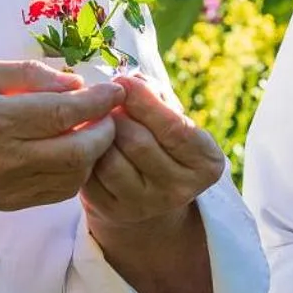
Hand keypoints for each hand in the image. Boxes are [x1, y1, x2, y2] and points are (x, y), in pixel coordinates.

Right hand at [0, 59, 123, 228]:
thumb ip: (26, 74)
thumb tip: (73, 82)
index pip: (64, 112)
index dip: (98, 101)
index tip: (116, 89)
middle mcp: (5, 158)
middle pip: (78, 152)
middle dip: (105, 131)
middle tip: (111, 112)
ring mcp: (8, 186)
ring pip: (73, 177)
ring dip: (94, 154)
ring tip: (94, 130)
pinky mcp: (9, 203)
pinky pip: (57, 192)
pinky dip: (75, 173)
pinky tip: (73, 151)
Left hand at [80, 74, 224, 229]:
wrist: (148, 186)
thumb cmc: (161, 138)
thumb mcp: (171, 115)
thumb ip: (156, 94)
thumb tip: (128, 82)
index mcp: (206, 162)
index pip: (174, 128)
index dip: (145, 100)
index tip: (123, 81)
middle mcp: (180, 190)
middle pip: (138, 142)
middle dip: (118, 114)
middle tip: (107, 101)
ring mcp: (146, 206)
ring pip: (110, 160)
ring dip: (99, 133)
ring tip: (100, 121)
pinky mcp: (114, 211)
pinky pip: (90, 176)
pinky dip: (86, 153)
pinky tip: (90, 143)